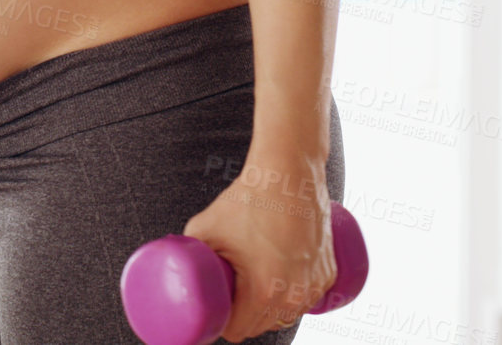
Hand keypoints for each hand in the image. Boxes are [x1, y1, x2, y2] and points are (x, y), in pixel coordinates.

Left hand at [179, 143, 335, 341]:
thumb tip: (172, 269)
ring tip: (257, 287)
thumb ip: (187, 253)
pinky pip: (307, 299)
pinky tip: (282, 284)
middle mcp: (293, 294)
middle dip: (246, 316)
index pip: (238, 330)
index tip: (218, 309)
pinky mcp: (328, 273)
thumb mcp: (205, 228)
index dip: (222, 323)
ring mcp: (314, 285)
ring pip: (287, 315)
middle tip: (234, 294)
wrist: (288, 172)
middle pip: (263, 326)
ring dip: (272, 310)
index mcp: (263, 291)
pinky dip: (295, 297)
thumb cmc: (249, 198)